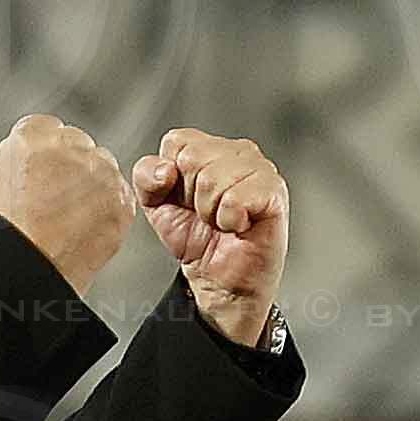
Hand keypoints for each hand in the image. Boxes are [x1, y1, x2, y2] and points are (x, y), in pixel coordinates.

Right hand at [0, 114, 134, 285]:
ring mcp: (100, 170)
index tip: (45, 172)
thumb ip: (23, 150)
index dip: (47, 155)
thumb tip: (40, 149)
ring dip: (94, 185)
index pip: (49, 129)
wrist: (32, 263)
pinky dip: (108, 208)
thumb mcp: (0, 175)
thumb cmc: (12, 229)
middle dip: (73, 166)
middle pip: (80, 145)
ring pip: (104, 167)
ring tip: (70, 216)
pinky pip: (120, 194)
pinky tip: (85, 225)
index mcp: (33, 135)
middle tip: (57, 198)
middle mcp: (70, 146)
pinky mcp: (121, 197)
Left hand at [134, 127, 288, 344]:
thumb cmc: (195, 239)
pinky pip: (235, 199)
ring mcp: (260, 169)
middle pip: (193, 158)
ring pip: (212, 179)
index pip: (177, 141)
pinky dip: (229, 220)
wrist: (219, 279)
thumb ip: (146, 177)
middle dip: (191, 197)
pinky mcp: (273, 192)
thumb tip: (165, 169)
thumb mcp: (156, 204)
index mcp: (211, 147)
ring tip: (222, 220)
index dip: (171, 178)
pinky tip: (239, 225)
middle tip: (207, 214)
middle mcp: (239, 151)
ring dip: (210, 211)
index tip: (185, 199)